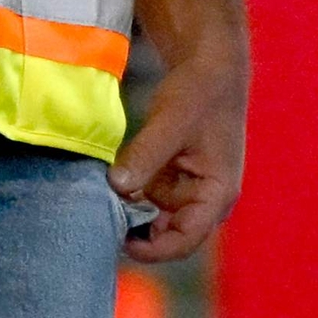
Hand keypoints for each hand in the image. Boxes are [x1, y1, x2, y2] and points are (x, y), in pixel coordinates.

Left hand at [111, 48, 244, 262]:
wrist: (208, 67)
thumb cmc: (199, 93)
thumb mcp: (171, 122)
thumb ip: (145, 156)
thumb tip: (116, 186)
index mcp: (217, 193)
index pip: (185, 241)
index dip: (151, 250)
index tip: (118, 240)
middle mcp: (205, 200)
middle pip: (167, 236)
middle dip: (135, 232)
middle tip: (101, 221)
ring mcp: (188, 192)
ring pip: (153, 220)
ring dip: (129, 213)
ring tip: (101, 200)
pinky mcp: (173, 181)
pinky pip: (147, 201)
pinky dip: (129, 196)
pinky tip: (109, 184)